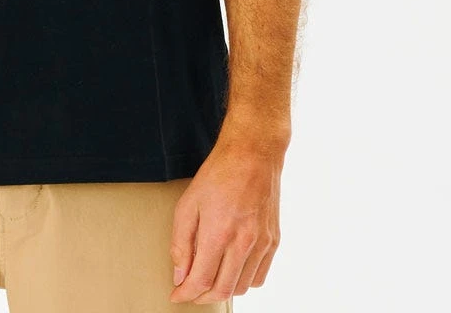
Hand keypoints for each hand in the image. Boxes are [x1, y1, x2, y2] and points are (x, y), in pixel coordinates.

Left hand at [168, 130, 282, 303]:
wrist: (253, 153)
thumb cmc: (218, 174)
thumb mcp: (188, 202)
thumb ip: (181, 242)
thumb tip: (180, 274)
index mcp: (219, 232)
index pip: (201, 281)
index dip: (186, 294)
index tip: (176, 295)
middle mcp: (244, 243)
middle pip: (222, 290)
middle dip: (201, 296)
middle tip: (189, 290)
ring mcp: (262, 244)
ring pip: (241, 287)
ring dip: (222, 289)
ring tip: (208, 278)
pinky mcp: (273, 241)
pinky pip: (258, 276)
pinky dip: (243, 281)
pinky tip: (231, 269)